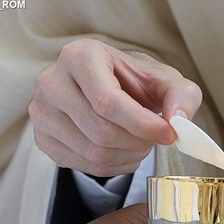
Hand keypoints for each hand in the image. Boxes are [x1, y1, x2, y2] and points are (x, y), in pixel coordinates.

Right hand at [28, 38, 201, 176]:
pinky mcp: (43, 138)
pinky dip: (113, 166)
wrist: (109, 89)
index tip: (167, 134)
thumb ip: (181, 95)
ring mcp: (42, 112)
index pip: (107, 101)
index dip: (142, 124)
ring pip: (93, 153)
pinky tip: (124, 151)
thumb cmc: (134, 83)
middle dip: (137, 142)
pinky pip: (84, 166)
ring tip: (141, 143)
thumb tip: (178, 121)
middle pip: (100, 131)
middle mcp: (52, 81)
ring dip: (128, 156)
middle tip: (154, 138)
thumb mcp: (165, 80)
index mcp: (80, 56)